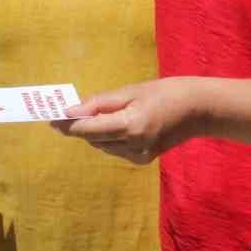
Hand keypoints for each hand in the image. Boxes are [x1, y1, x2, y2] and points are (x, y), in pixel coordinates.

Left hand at [51, 78, 203, 163]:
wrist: (199, 110)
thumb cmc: (166, 92)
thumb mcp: (132, 91)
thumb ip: (101, 103)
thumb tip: (72, 110)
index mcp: (130, 125)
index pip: (89, 130)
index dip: (68, 125)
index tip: (51, 119)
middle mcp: (133, 145)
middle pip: (93, 139)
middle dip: (80, 127)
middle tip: (68, 113)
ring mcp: (139, 156)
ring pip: (102, 146)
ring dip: (94, 133)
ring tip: (96, 115)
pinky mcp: (143, 159)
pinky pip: (115, 149)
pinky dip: (109, 138)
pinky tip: (117, 125)